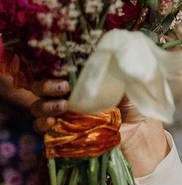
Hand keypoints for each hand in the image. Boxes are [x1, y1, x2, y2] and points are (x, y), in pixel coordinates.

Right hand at [31, 78, 167, 176]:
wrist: (140, 133)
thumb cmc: (135, 104)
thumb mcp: (127, 83)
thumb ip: (116, 70)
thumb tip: (111, 51)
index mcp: (81, 79)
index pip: (56, 70)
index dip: (53, 69)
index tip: (65, 72)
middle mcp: (68, 95)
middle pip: (41, 87)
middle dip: (45, 86)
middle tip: (63, 89)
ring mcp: (63, 114)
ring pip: (38, 107)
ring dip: (45, 106)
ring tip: (61, 107)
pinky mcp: (62, 133)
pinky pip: (43, 129)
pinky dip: (42, 124)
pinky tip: (52, 122)